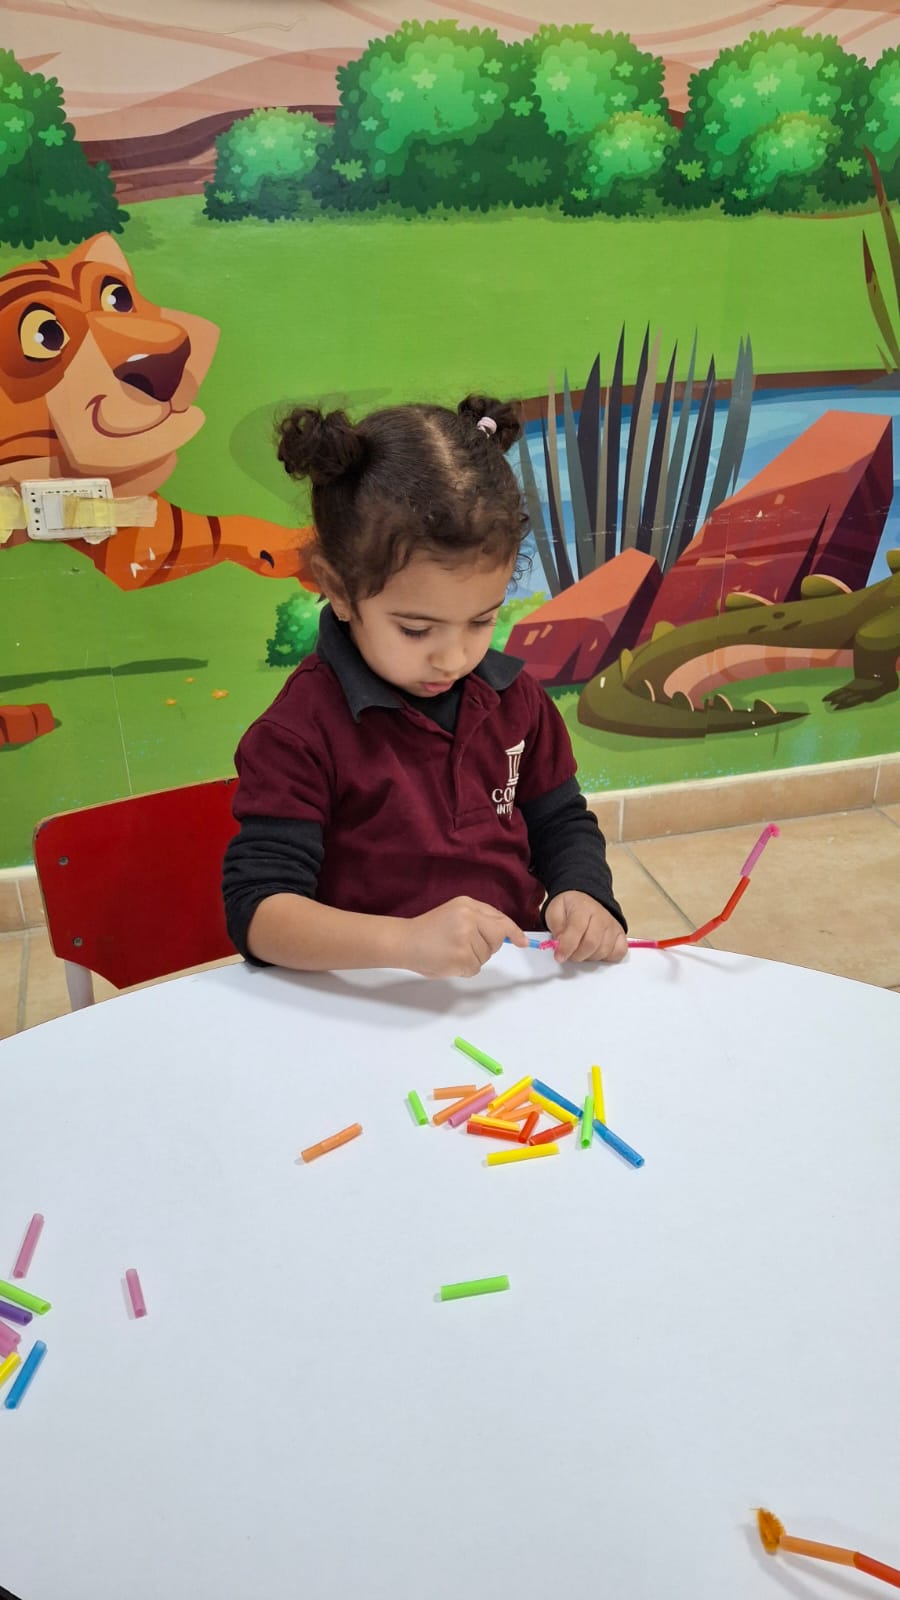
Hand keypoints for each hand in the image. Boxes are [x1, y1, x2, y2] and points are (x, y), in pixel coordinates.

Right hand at [402, 897, 527, 978]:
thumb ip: (480, 918)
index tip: (522, 942)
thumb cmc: (429, 929)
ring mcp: (465, 940)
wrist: (404, 942)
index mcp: (467, 905)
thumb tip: (508, 935)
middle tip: (466, 944)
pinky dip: (465, 968)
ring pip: (486, 955)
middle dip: (488, 945)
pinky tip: (450, 960)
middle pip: (496, 939)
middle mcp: (469, 919)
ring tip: (452, 950)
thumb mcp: (455, 912)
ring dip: (473, 957)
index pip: (500, 919)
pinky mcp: (461, 958)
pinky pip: (475, 968)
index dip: (513, 932)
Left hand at [544, 891, 626, 963]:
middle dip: (576, 955)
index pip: (577, 929)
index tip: (559, 956)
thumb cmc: (570, 909)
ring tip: (580, 950)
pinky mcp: (620, 935)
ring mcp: (613, 926)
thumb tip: (560, 945)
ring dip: (589, 957)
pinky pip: (618, 953)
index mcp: (583, 907)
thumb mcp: (554, 912)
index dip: (567, 947)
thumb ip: (556, 928)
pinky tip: (596, 952)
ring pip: (603, 951)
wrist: (584, 903)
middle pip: (591, 943)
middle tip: (568, 954)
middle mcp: (601, 916)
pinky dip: (607, 958)